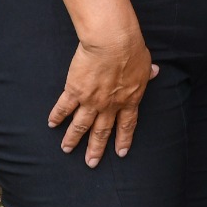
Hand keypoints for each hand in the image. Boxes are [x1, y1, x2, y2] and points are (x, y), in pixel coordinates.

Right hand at [48, 30, 158, 166]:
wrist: (113, 44)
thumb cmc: (132, 51)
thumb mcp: (145, 63)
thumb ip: (147, 73)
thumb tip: (155, 72)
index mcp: (129, 99)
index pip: (127, 125)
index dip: (123, 139)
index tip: (120, 153)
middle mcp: (110, 105)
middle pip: (102, 131)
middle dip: (96, 148)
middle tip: (91, 163)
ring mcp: (91, 100)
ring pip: (80, 125)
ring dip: (73, 139)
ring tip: (66, 149)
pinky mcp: (75, 91)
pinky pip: (64, 108)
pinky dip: (57, 117)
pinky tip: (52, 124)